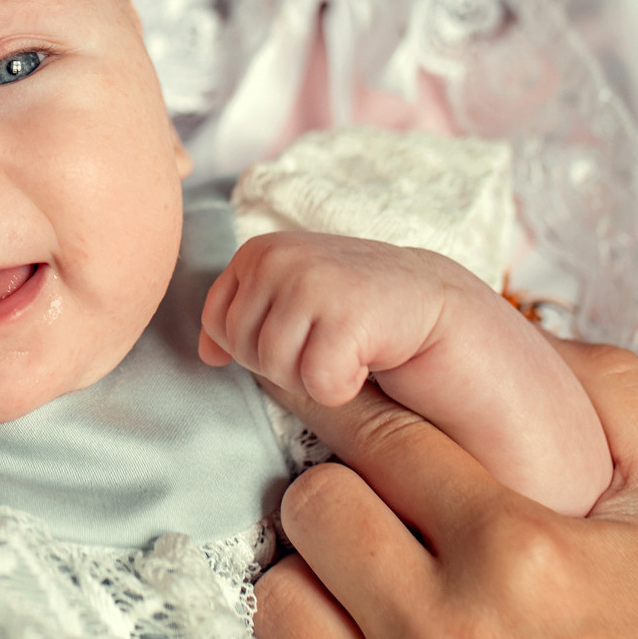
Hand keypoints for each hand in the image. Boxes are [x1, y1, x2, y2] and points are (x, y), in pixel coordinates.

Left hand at [200, 232, 457, 406]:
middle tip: (327, 343)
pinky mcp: (347, 315)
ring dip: (313, 378)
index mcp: (257, 251)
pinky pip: (319, 384)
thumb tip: (205, 355)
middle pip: (245, 351)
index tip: (298, 332)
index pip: (218, 325)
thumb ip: (241, 318)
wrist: (431, 303)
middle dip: (284, 364)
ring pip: (277, 370)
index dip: (254, 346)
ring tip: (345, 349)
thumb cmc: (352, 308)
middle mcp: (278, 258)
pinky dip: (343, 387)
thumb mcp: (287, 300)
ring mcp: (312, 282)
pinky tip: (365, 360)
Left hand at [252, 340, 637, 638]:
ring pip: (285, 581)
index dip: (354, 401)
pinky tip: (364, 611)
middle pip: (318, 500)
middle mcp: (455, 628)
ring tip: (368, 552)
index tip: (338, 388)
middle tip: (373, 484)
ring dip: (316, 557)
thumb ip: (617, 396)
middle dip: (340, 478)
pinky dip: (315, 622)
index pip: (384, 435)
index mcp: (522, 550)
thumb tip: (532, 332)